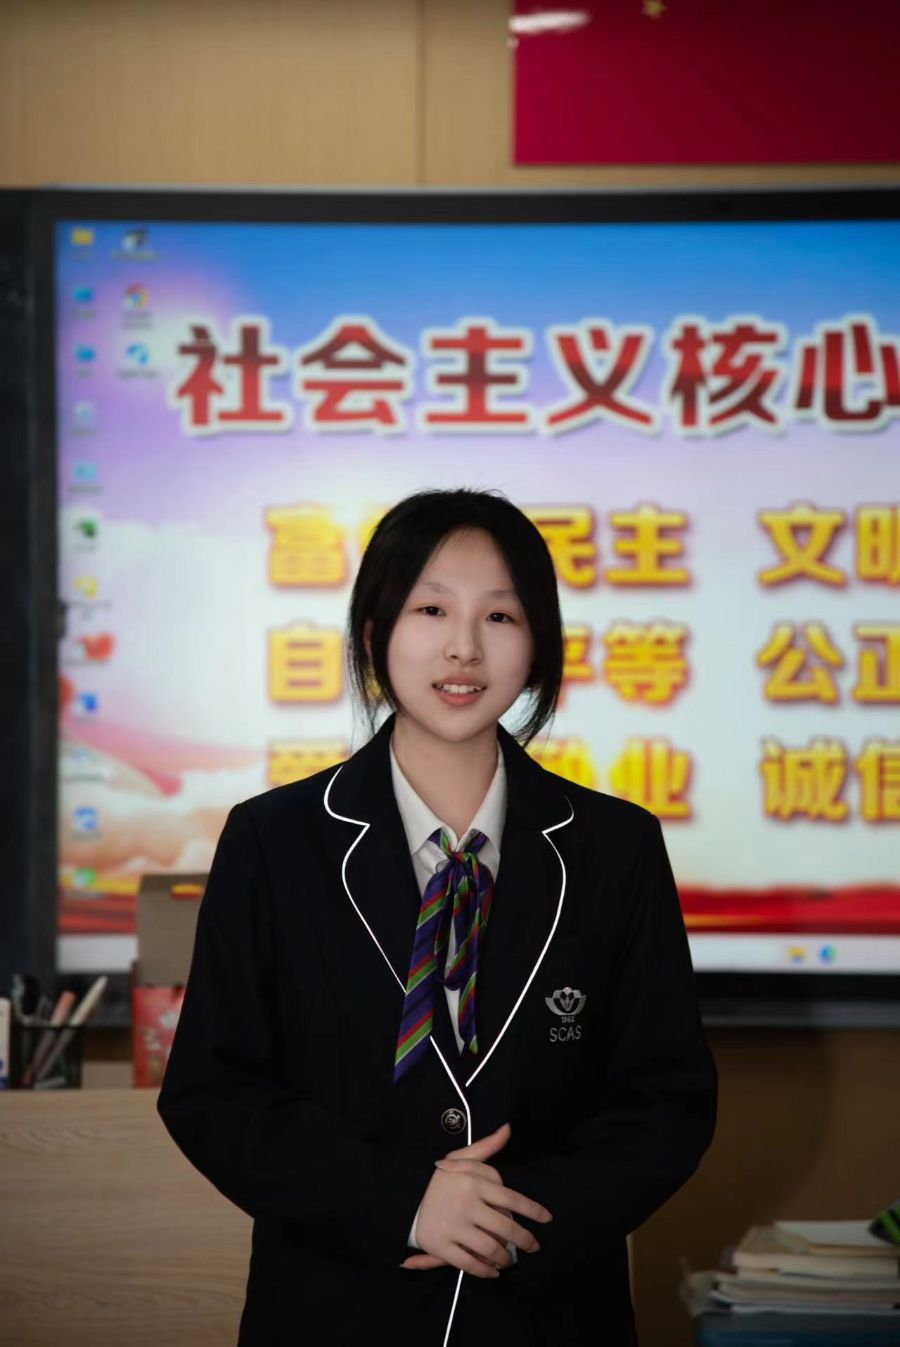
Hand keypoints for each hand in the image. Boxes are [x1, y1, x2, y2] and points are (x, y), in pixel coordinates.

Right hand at [400, 1122, 551, 1277]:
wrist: (406, 1195)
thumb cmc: (441, 1177)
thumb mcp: (462, 1157)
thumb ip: (487, 1146)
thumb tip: (508, 1129)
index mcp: (474, 1182)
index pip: (511, 1198)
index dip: (532, 1210)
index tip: (547, 1219)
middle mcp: (467, 1205)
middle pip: (504, 1227)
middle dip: (524, 1240)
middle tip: (533, 1247)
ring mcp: (454, 1227)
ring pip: (489, 1248)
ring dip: (504, 1258)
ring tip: (510, 1260)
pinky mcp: (441, 1246)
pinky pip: (469, 1264)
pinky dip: (485, 1271)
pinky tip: (493, 1271)